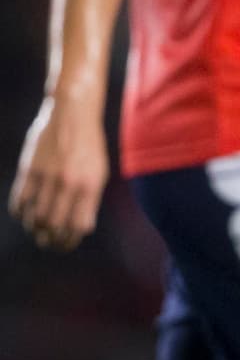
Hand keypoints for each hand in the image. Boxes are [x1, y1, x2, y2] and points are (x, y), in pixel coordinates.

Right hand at [9, 97, 109, 249]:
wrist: (73, 114)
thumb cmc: (89, 146)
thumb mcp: (99, 172)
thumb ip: (90, 201)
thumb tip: (81, 229)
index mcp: (89, 186)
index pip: (77, 227)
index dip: (69, 241)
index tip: (65, 245)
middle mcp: (68, 184)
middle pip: (54, 226)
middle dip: (51, 240)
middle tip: (48, 242)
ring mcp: (47, 176)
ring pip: (36, 217)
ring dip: (35, 230)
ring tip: (37, 231)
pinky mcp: (29, 169)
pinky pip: (20, 201)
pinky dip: (20, 214)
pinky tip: (24, 215)